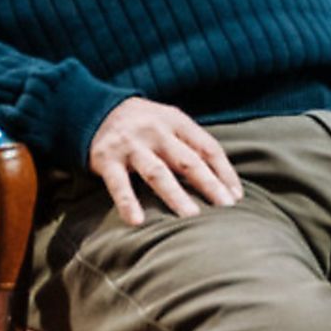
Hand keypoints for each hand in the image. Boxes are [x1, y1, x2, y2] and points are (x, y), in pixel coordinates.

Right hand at [88, 97, 243, 224]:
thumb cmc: (145, 125)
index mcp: (177, 122)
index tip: (236, 197)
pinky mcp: (106, 159)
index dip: (224, 172)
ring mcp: (131, 145)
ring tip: (191, 216)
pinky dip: (127, 203)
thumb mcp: (170, 124)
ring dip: (175, 195)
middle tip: (225, 208)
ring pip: (157, 172)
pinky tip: (137, 222)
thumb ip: (192, 146)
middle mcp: (156, 131)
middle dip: (209, 184)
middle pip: (187, 160)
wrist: (94, 109)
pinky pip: (118, 184)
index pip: (208, 147)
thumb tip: (225, 183)